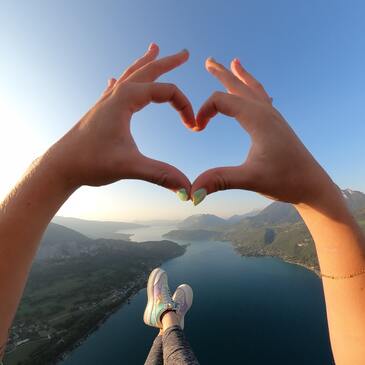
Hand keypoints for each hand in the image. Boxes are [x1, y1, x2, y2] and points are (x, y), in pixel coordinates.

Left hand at [44, 44, 193, 198]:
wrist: (60, 166)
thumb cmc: (90, 162)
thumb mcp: (129, 167)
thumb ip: (160, 174)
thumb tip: (188, 188)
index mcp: (125, 100)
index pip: (165, 92)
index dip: (184, 106)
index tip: (193, 126)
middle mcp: (116, 95)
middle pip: (147, 71)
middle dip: (168, 62)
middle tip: (185, 53)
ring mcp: (106, 102)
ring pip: (131, 75)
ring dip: (146, 63)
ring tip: (154, 49)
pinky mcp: (101, 112)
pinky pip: (115, 88)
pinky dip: (122, 80)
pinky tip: (114, 79)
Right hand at [191, 57, 334, 205]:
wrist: (312, 185)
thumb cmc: (285, 180)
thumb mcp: (249, 180)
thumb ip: (219, 180)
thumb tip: (191, 192)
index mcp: (257, 119)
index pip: (222, 101)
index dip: (203, 111)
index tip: (196, 129)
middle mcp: (266, 113)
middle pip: (239, 86)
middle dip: (222, 73)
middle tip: (209, 60)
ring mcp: (274, 118)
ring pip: (253, 89)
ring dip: (240, 77)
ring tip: (235, 63)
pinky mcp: (277, 126)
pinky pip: (263, 100)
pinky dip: (253, 90)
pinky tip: (255, 92)